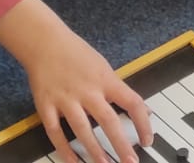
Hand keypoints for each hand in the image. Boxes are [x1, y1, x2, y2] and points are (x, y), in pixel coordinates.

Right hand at [0, 0, 153, 162]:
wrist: (45, 42)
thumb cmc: (76, 54)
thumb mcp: (104, 67)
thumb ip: (120, 90)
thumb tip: (142, 109)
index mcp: (106, 80)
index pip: (132, 103)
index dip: (143, 123)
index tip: (148, 140)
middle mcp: (87, 91)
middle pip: (108, 120)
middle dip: (120, 144)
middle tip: (130, 161)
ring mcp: (65, 99)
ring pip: (82, 129)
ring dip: (94, 150)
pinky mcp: (46, 106)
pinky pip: (56, 132)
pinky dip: (64, 149)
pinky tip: (72, 161)